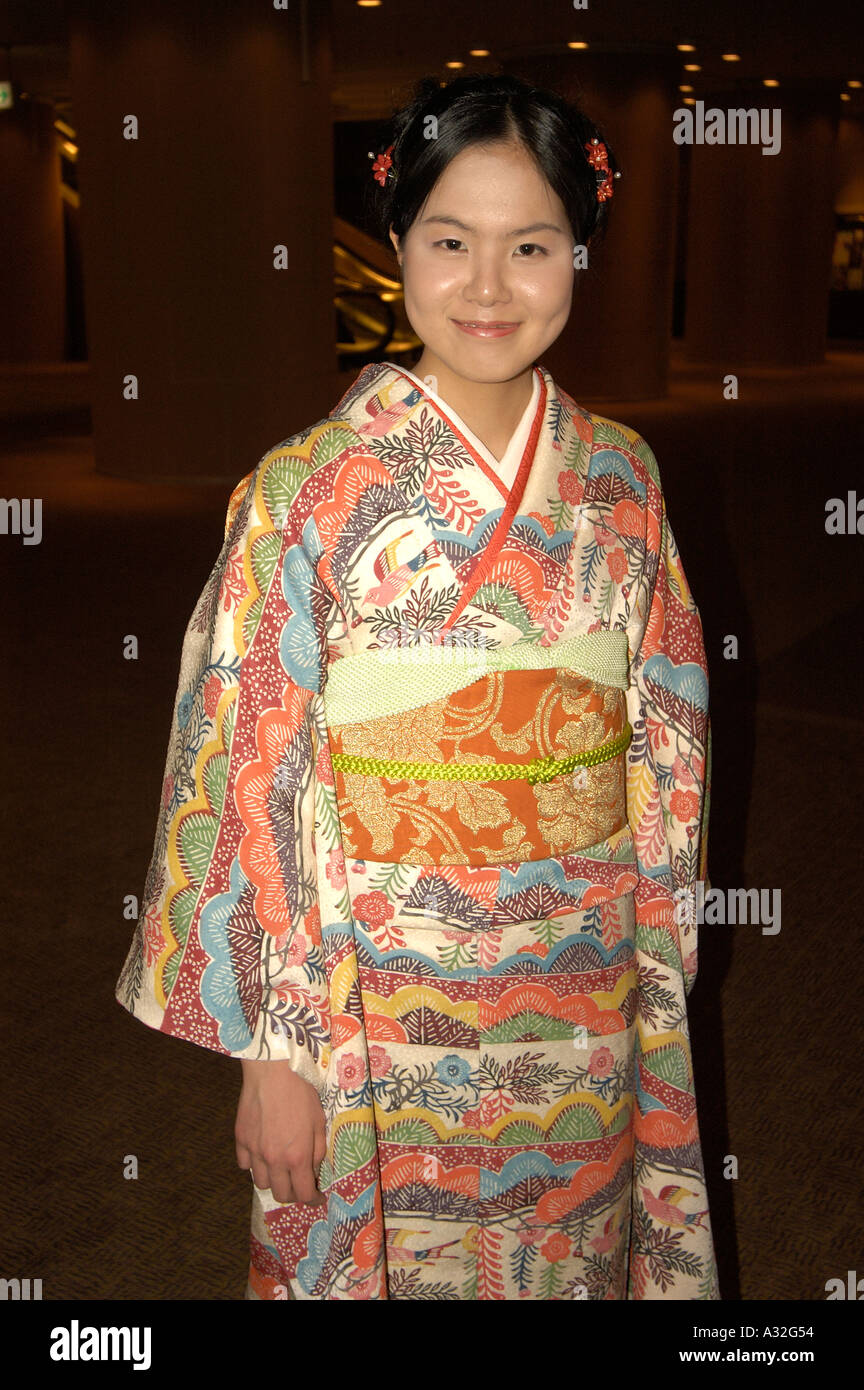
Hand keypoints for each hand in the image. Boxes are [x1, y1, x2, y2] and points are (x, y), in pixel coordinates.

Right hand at [235, 1058, 326, 1205]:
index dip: (312, 1199)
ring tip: (280, 1169)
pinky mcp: (240, 1139)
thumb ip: (317, 1151)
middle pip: (281, 1194)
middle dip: (292, 1194)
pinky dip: (254, 1165)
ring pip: (261, 1183)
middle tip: (299, 1184)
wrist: (273, 1071)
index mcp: (297, 1157)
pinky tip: (262, 1154)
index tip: (316, 1198)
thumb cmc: (301, 1092)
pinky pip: (245, 1165)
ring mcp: (254, 1151)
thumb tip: (313, 1171)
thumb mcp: (318, 1121)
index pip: (303, 1194)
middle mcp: (274, 1160)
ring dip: (273, 1181)